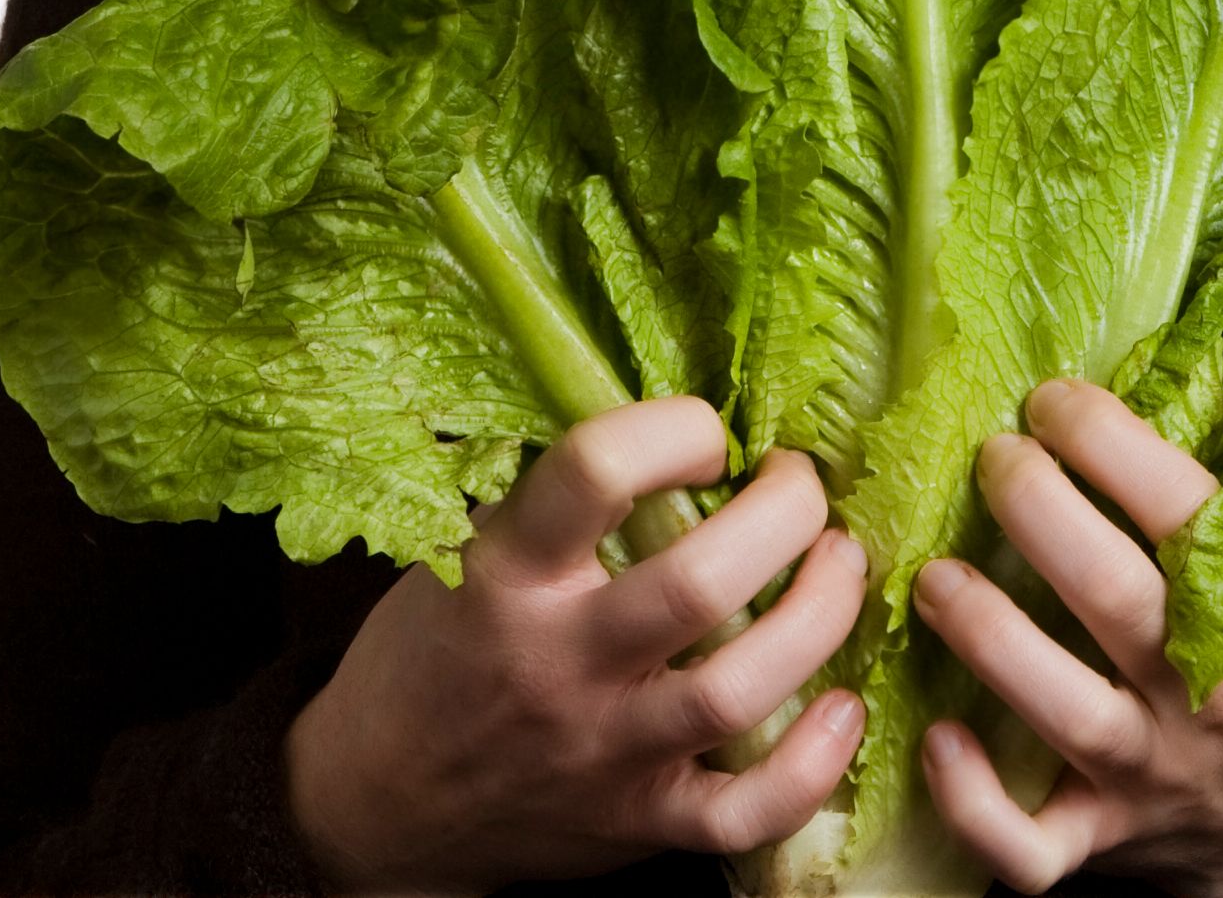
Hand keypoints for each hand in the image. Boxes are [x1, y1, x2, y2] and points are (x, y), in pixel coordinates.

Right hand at [285, 397, 866, 893]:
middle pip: (699, 585)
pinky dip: (813, 766)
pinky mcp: (636, 825)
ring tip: (842, 565)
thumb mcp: (466, 549)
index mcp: (507, 571)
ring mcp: (602, 752)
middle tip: (800, 487)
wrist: (378, 806)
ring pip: (736, 692)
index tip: (711, 432)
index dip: (678, 429)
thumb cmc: (436, 650)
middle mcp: (558, 661)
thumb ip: (555, 496)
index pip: (596, 471)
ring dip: (819, 617)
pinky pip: (743, 813)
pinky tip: (844, 708)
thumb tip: (666, 398)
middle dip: (784, 516)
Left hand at [913, 379, 1222, 897]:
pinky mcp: (1099, 838)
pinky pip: (1032, 845)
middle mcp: (1205, 688)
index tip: (1047, 399)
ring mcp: (1150, 770)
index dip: (1102, 437)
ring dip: (987, 635)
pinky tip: (935, 738)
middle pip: (1112, 593)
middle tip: (992, 458)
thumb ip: (1202, 493)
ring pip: (1064, 709)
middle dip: (1036, 510)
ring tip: (934, 576)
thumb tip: (1099, 378)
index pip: (1180, 504)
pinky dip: (975, 804)